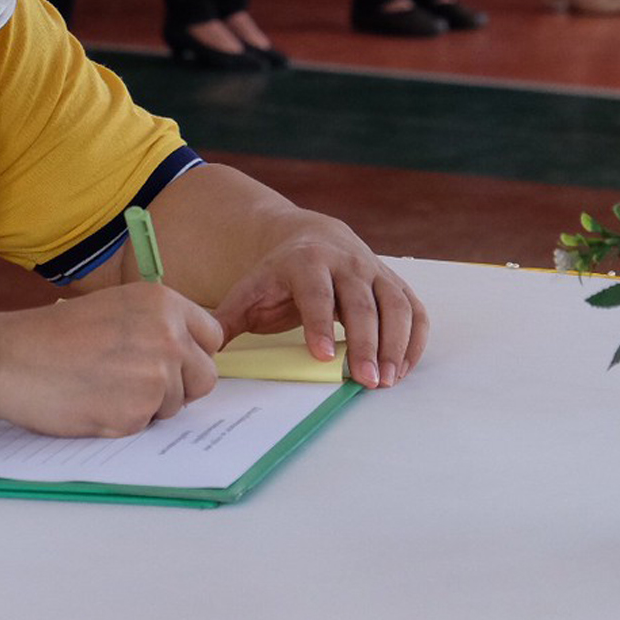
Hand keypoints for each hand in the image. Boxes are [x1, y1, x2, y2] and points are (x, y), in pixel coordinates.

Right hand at [0, 284, 223, 437]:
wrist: (11, 358)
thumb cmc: (54, 335)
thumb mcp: (115, 307)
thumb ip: (156, 325)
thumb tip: (189, 356)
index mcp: (163, 302)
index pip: (211, 337)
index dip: (191, 354)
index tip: (170, 362)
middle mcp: (168, 335)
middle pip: (205, 377)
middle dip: (179, 386)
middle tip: (136, 383)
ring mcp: (155, 376)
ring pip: (176, 405)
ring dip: (148, 405)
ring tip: (104, 387)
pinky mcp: (137, 412)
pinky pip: (147, 425)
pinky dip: (123, 422)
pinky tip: (93, 403)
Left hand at [210, 212, 428, 389]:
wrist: (312, 238)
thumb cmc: (278, 275)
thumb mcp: (249, 291)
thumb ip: (228, 319)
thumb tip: (205, 349)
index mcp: (306, 263)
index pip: (315, 294)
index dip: (319, 324)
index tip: (322, 356)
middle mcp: (346, 263)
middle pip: (360, 303)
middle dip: (365, 344)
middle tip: (367, 380)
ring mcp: (374, 272)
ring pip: (395, 305)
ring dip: (396, 344)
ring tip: (388, 380)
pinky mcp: (395, 284)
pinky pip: (414, 310)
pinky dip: (415, 339)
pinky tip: (404, 368)